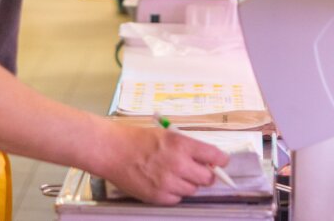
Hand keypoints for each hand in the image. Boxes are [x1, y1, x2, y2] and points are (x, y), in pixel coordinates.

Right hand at [100, 124, 228, 204]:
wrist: (112, 150)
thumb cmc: (137, 139)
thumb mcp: (167, 134)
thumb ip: (187, 147)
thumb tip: (207, 160)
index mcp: (181, 144)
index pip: (214, 156)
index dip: (220, 160)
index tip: (220, 162)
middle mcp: (178, 164)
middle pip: (207, 178)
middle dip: (205, 174)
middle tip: (196, 170)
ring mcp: (168, 182)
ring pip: (193, 190)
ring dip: (188, 183)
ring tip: (173, 174)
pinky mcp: (158, 196)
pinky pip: (177, 199)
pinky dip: (174, 193)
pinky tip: (163, 182)